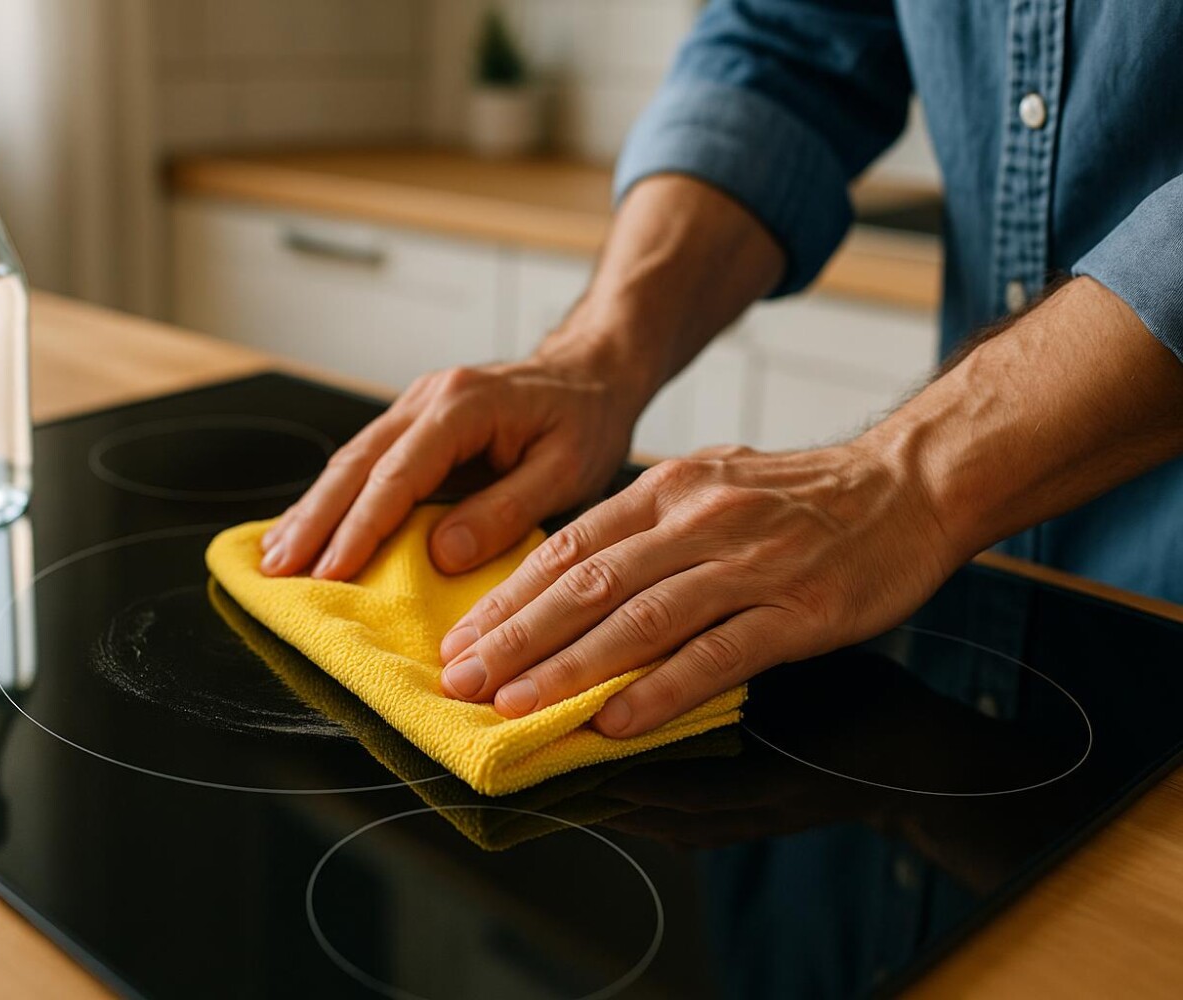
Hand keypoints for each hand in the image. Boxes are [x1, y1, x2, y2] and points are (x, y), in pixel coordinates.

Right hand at [259, 346, 646, 579]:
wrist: (593, 371)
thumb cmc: (587, 419)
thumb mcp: (567, 471)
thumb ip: (505, 511)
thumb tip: (441, 555)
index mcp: (463, 406)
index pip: (398, 475)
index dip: (361, 527)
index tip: (330, 571)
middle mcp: (429, 398)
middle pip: (356, 464)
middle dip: (314, 520)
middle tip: (278, 570)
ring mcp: (416, 405)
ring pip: (351, 460)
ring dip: (313, 510)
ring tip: (276, 556)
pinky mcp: (415, 421)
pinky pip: (365, 461)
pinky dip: (334, 497)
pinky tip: (308, 526)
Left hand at [437, 442, 961, 736]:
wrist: (909, 485)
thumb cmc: (801, 497)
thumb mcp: (710, 487)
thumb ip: (644, 529)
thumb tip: (567, 579)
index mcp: (667, 490)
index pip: (568, 547)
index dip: (509, 598)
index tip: (463, 638)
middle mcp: (698, 520)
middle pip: (588, 584)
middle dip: (515, 637)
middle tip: (462, 680)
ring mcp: (749, 565)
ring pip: (640, 620)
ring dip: (568, 669)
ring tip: (514, 706)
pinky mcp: (797, 610)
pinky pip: (717, 655)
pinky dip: (660, 691)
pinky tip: (615, 723)